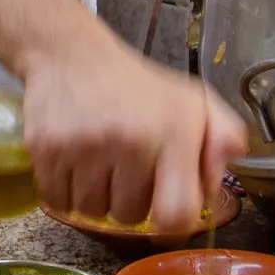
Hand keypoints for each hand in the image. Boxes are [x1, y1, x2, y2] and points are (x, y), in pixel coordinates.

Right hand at [19, 24, 246, 235]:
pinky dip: (65, 191)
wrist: (71, 53)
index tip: (164, 206)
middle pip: (130, 216)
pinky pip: (58, 201)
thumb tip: (228, 166)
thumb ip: (225, 135)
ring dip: (96, 197)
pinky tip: (75, 162)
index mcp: (173, 131)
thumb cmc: (137, 86)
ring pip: (92, 212)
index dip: (173, 220)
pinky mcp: (45, 149)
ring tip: (99, 162)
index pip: (178, 214)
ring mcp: (84, 146)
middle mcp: (129, 139)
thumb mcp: (193, 100)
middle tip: (126, 167)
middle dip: (130, 200)